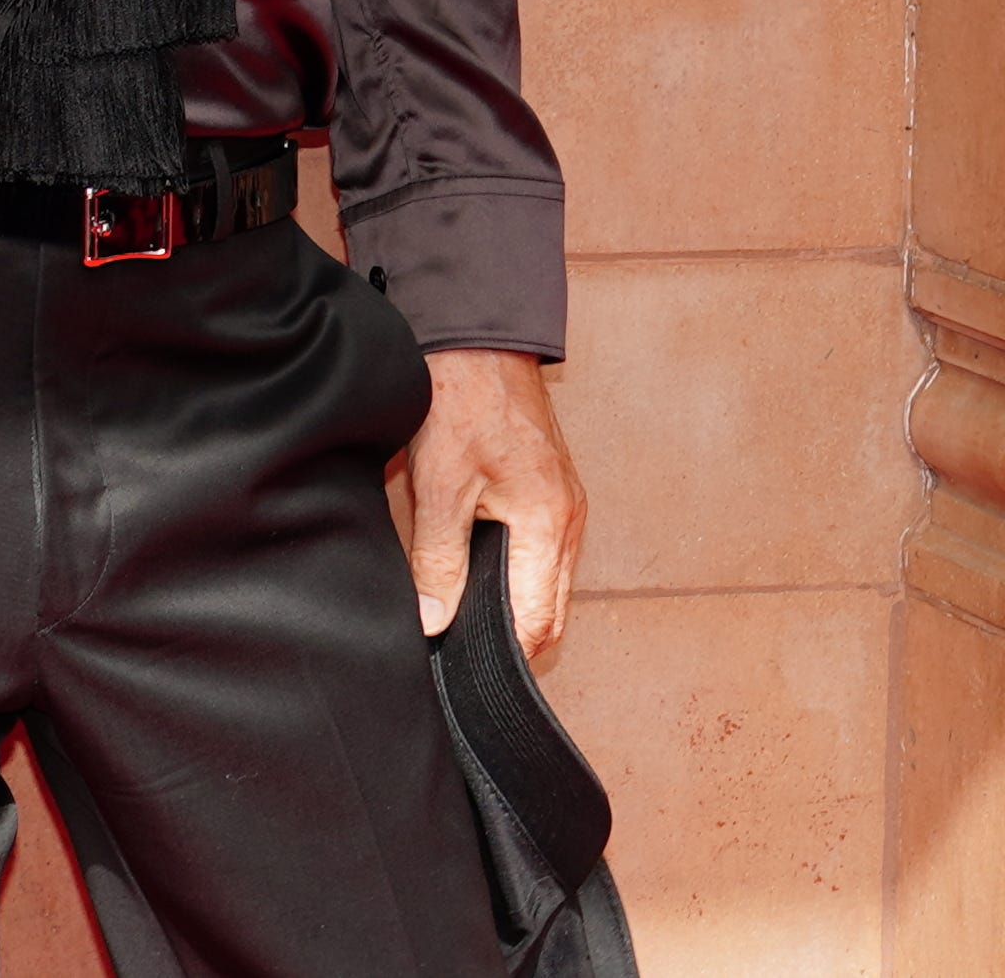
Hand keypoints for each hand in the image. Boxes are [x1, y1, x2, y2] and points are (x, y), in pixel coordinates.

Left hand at [393, 349, 586, 658]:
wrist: (475, 342)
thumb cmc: (458, 405)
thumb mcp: (438, 485)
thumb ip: (438, 558)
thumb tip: (435, 621)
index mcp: (549, 527)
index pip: (539, 622)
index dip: (502, 653)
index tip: (461, 663)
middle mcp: (569, 522)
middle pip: (548, 609)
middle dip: (509, 636)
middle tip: (457, 647)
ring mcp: (565, 506)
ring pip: (545, 582)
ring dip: (511, 602)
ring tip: (461, 612)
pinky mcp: (550, 492)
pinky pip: (540, 552)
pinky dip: (514, 570)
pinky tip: (475, 570)